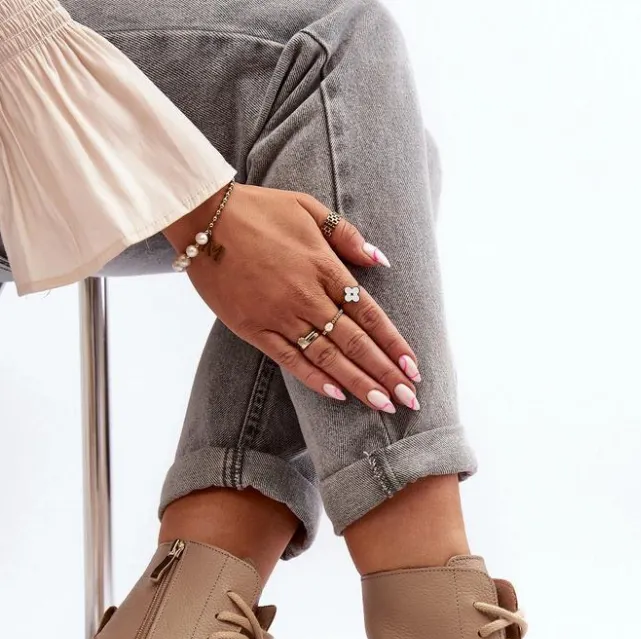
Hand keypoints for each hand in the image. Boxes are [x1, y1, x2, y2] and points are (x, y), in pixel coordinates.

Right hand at [165, 184, 419, 411]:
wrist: (202, 215)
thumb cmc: (257, 208)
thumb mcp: (308, 207)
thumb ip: (346, 235)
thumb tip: (381, 259)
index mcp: (324, 265)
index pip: (369, 313)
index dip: (393, 343)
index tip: (414, 368)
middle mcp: (306, 295)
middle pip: (355, 342)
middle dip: (385, 373)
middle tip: (410, 400)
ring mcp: (279, 314)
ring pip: (327, 356)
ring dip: (359, 383)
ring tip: (383, 406)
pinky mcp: (252, 328)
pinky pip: (289, 359)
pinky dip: (314, 379)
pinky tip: (338, 395)